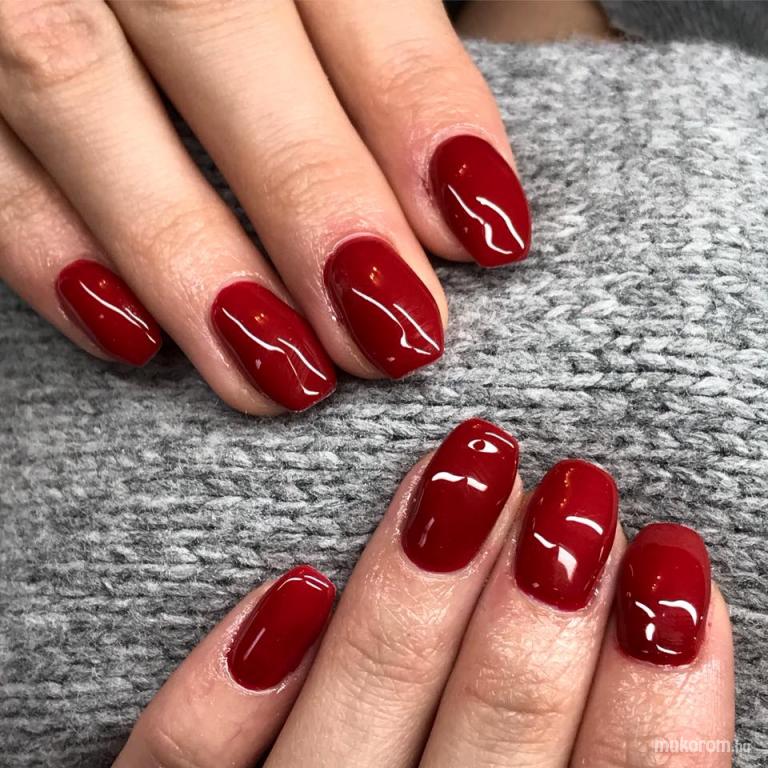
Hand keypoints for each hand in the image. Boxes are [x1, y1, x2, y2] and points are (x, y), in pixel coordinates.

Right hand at [0, 1, 530, 413]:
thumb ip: (384, 35)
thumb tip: (471, 182)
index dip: (418, 105)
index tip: (487, 234)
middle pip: (212, 20)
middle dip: (313, 194)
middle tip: (395, 339)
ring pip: (72, 86)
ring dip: (186, 252)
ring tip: (283, 376)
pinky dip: (40, 246)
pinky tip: (129, 335)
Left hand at [114, 419, 733, 766]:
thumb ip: (601, 756)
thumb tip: (654, 607)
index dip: (658, 690)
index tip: (671, 561)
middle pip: (490, 757)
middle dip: (539, 617)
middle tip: (575, 488)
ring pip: (342, 743)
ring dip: (410, 607)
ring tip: (465, 472)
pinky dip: (227, 694)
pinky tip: (290, 587)